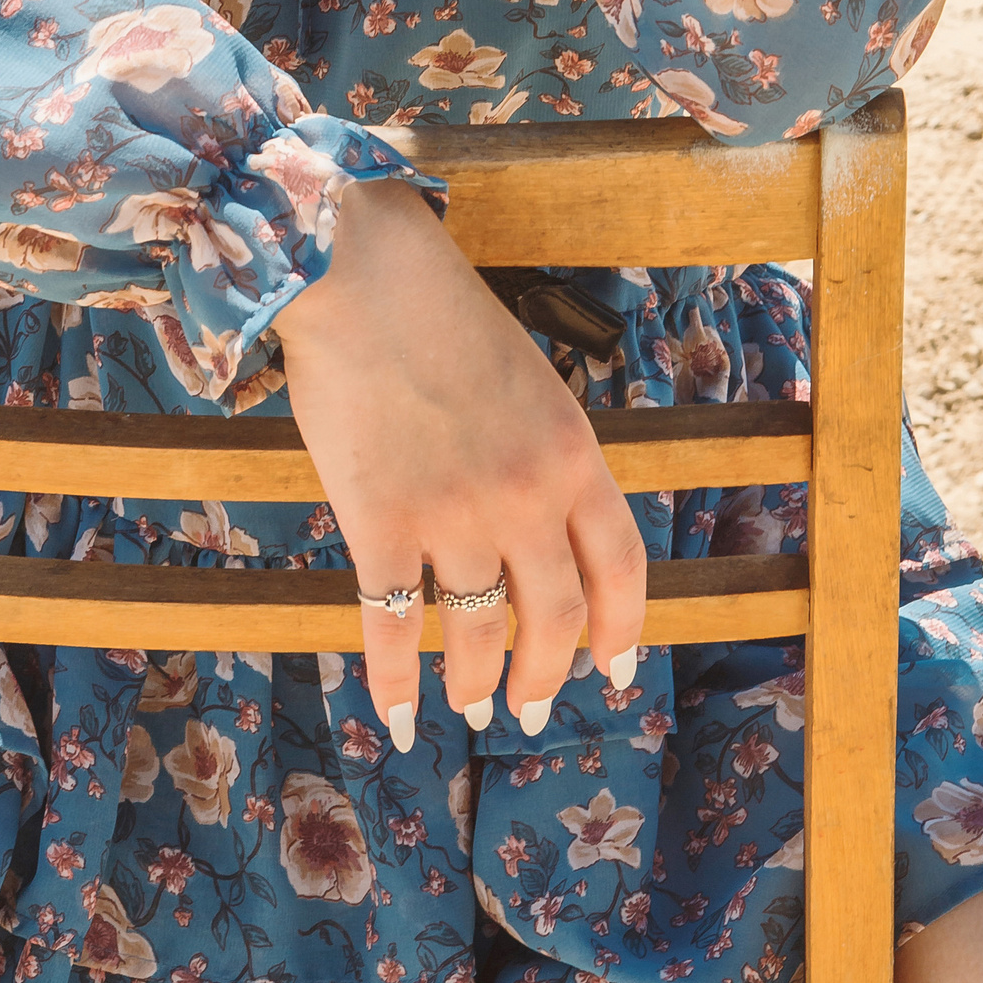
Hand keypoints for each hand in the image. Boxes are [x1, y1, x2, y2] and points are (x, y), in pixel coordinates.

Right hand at [277, 181, 646, 749]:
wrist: (360, 270)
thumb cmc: (438, 308)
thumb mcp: (527, 377)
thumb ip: (543, 450)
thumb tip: (542, 522)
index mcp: (570, 451)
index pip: (619, 566)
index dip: (622, 629)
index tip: (616, 668)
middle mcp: (525, 494)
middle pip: (554, 616)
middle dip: (546, 674)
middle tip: (533, 708)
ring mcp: (452, 513)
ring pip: (476, 630)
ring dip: (474, 682)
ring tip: (468, 705)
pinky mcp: (380, 520)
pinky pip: (392, 623)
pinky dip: (394, 678)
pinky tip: (393, 712)